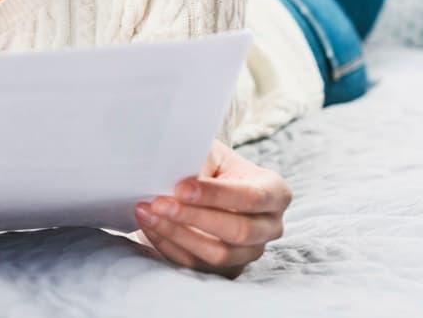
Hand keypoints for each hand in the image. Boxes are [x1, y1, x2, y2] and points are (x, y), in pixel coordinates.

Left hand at [134, 139, 291, 277]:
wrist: (207, 185)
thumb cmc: (212, 165)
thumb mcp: (211, 154)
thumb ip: (199, 160)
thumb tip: (173, 171)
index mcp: (275, 193)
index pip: (251, 198)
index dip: (215, 195)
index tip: (180, 188)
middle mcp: (270, 227)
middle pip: (238, 231)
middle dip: (194, 217)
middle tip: (159, 203)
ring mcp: (250, 252)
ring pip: (218, 254)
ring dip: (177, 234)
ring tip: (147, 213)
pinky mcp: (227, 269)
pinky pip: (198, 265)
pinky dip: (170, 246)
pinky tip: (150, 227)